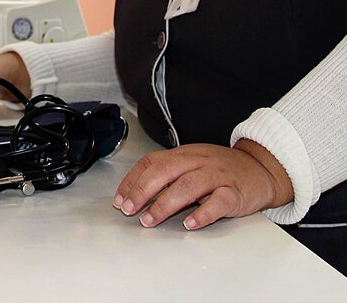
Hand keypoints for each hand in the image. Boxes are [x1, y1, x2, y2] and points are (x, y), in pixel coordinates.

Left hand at [113, 141, 293, 229]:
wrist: (260, 168)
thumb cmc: (219, 169)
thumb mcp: (189, 164)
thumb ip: (165, 175)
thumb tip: (133, 195)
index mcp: (183, 155)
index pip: (151, 163)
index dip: (132, 181)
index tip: (119, 200)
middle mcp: (198, 161)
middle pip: (165, 171)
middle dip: (142, 191)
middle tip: (129, 209)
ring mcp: (217, 176)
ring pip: (188, 186)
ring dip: (165, 204)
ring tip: (150, 219)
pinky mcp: (236, 192)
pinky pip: (219, 201)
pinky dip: (203, 213)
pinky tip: (190, 223)